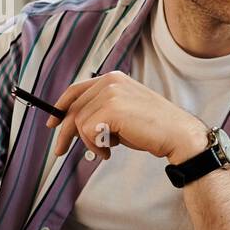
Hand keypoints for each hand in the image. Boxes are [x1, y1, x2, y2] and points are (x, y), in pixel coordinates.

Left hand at [46, 71, 209, 164]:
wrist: (177, 134)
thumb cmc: (153, 128)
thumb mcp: (123, 114)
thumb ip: (102, 112)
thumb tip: (74, 125)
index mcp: (113, 78)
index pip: (76, 90)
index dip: (60, 107)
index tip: (52, 123)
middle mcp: (110, 81)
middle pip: (74, 108)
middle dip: (65, 132)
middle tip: (60, 151)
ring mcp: (110, 93)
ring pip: (79, 122)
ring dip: (88, 143)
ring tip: (106, 151)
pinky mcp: (111, 109)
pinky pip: (87, 131)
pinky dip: (94, 146)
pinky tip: (110, 151)